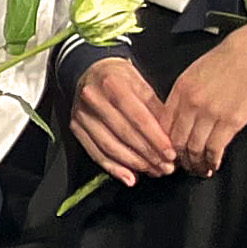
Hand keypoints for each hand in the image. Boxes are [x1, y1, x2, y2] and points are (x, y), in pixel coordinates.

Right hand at [71, 55, 177, 187]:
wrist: (91, 71)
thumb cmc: (120, 78)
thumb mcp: (141, 84)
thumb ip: (156, 110)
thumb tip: (170, 138)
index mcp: (113, 83)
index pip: (138, 118)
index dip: (156, 139)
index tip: (171, 154)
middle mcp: (93, 98)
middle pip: (124, 134)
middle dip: (148, 155)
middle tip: (165, 167)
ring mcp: (82, 114)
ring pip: (110, 146)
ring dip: (134, 164)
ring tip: (152, 171)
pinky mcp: (75, 127)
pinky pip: (95, 153)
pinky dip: (113, 168)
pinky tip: (129, 177)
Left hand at [164, 17, 246, 173]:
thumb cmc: (225, 62)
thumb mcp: (193, 74)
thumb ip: (182, 97)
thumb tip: (175, 119)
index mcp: (180, 91)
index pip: (163, 125)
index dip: (163, 144)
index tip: (167, 153)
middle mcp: (191, 104)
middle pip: (176, 140)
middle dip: (177, 159)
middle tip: (182, 167)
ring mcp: (210, 113)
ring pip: (194, 148)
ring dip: (195, 164)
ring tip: (199, 170)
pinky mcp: (231, 121)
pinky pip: (215, 148)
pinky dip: (212, 161)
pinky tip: (213, 166)